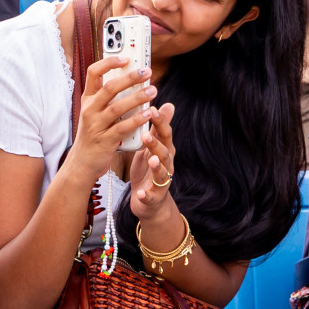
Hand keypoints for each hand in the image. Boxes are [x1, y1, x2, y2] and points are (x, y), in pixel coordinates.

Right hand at [67, 53, 156, 182]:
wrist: (82, 162)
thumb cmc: (94, 134)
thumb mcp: (96, 113)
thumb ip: (111, 97)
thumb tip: (131, 77)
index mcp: (88, 100)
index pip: (94, 73)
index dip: (109, 62)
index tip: (125, 57)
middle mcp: (89, 110)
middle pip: (109, 88)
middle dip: (130, 78)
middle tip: (147, 72)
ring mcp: (95, 125)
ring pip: (117, 107)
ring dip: (137, 98)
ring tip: (153, 91)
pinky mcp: (105, 140)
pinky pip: (123, 127)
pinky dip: (137, 119)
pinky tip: (149, 113)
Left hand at [130, 102, 177, 220]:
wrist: (151, 202)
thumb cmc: (149, 170)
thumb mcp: (153, 147)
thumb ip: (158, 129)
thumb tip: (168, 105)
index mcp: (164, 151)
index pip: (164, 135)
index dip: (160, 123)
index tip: (152, 109)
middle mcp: (166, 165)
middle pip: (164, 152)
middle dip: (157, 144)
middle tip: (147, 134)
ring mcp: (161, 182)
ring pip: (162, 173)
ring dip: (157, 167)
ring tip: (151, 160)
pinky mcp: (154, 198)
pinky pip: (151, 196)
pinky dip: (147, 195)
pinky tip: (141, 193)